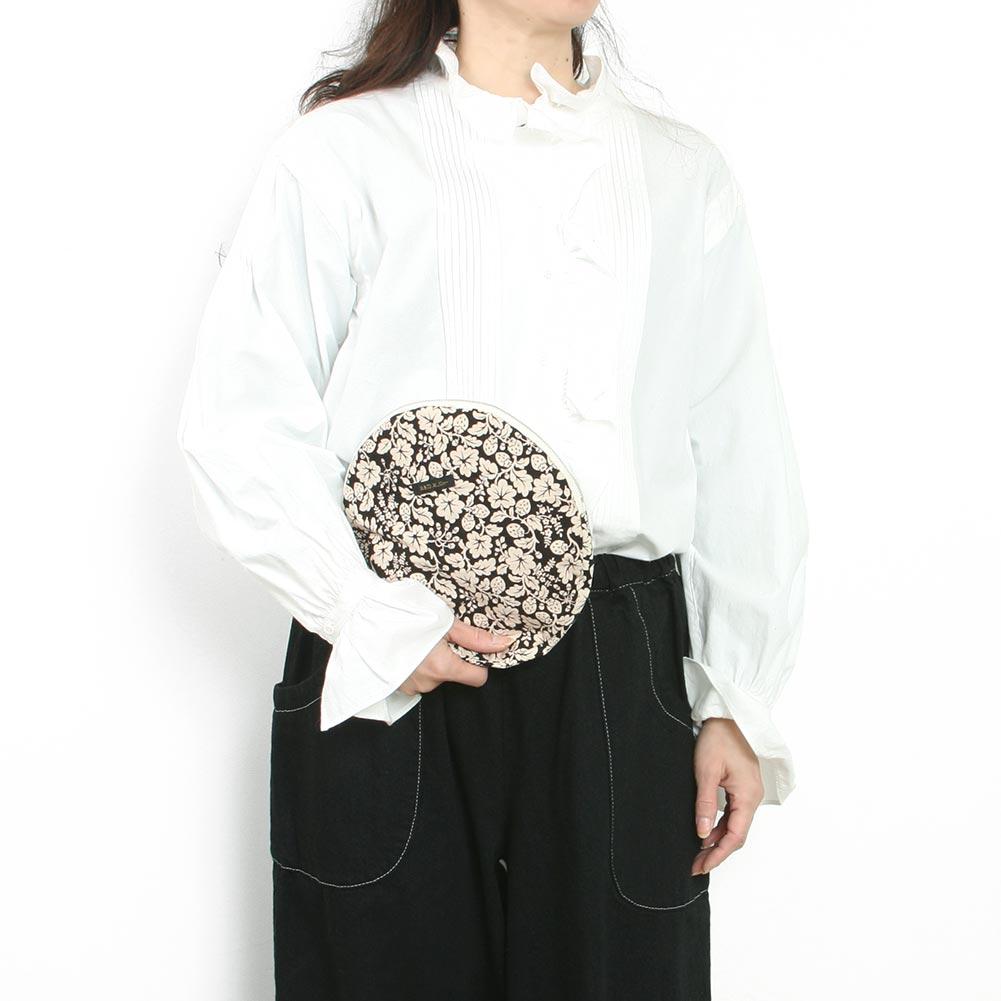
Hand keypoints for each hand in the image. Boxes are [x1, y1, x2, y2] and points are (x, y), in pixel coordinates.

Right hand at [396, 617, 514, 696]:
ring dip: (432, 661)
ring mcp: (410, 687)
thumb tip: (504, 643)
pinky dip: (416, 666)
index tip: (469, 646)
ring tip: (417, 639)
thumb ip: (475, 637)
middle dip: (451, 658)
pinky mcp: (395, 686)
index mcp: (443, 668)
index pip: (478, 678)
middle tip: (437, 635)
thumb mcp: (444, 620)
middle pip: (455, 675)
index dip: (479, 662)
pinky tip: (406, 648)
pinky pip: (417, 678)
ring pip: (435, 676)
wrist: (361, 615)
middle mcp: (427, 683)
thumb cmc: (403, 612)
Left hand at [690, 717, 763, 875]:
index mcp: (748, 795)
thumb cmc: (717, 738)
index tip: (701, 866)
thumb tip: (702, 834)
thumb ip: (705, 803)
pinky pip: (734, 812)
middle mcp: (753, 797)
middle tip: (696, 865)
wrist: (726, 715)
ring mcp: (749, 791)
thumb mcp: (706, 771)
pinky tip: (707, 832)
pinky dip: (721, 825)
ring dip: (718, 839)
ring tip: (698, 853)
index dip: (718, 854)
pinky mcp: (742, 786)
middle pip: (737, 834)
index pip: (735, 836)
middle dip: (717, 851)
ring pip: (735, 824)